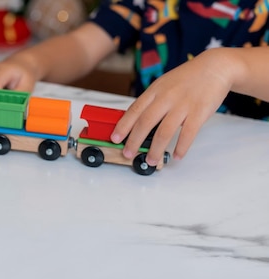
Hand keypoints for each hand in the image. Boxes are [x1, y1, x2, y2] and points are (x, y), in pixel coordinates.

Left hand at [110, 49, 233, 165]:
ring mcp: (183, 105)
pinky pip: (188, 133)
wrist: (215, 67)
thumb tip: (135, 121)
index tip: (115, 139)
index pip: (134, 110)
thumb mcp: (163, 84)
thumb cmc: (186, 78)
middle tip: (128, 154)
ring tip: (151, 160)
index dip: (123, 126)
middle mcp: (167, 97)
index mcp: (155, 90)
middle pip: (145, 122)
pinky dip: (181, 147)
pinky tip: (176, 156)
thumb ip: (150, 101)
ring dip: (156, 149)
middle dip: (134, 141)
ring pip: (164, 132)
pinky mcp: (200, 112)